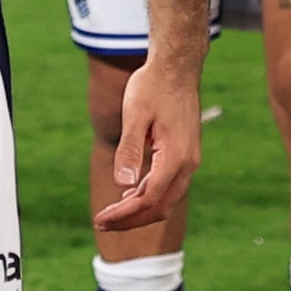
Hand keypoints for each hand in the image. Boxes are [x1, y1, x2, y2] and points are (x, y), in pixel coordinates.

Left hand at [94, 53, 203, 235]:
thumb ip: (130, 150)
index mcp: (175, 157)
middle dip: (131, 220)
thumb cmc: (152, 87)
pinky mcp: (186, 155)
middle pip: (160, 207)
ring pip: (166, 200)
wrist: (176, 67)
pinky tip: (129, 194)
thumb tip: (122, 184)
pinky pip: (169, 187)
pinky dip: (149, 197)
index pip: (148, 199)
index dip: (123, 214)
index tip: (100, 219)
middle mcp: (188, 164)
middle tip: (101, 223)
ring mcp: (190, 160)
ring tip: (112, 214)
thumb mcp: (135, 115)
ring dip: (140, 210)